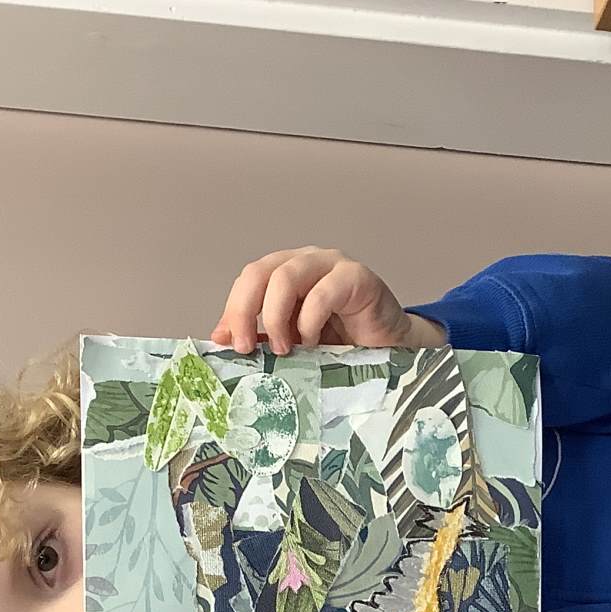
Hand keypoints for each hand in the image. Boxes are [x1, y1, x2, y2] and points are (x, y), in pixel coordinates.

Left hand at [212, 247, 447, 355]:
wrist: (391, 349)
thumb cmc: (344, 344)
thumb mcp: (293, 342)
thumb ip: (261, 335)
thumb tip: (219, 337)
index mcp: (285, 273)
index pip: (248, 279)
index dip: (234, 309)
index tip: (231, 344)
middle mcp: (305, 262)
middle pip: (259, 272)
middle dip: (246, 310)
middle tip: (248, 347)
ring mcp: (332, 265)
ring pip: (286, 277)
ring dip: (277, 317)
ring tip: (285, 348)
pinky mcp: (357, 278)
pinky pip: (323, 293)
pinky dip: (310, 321)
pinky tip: (314, 342)